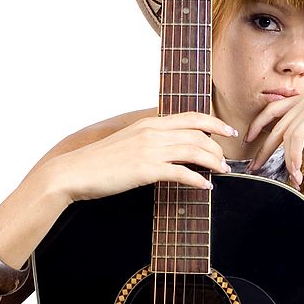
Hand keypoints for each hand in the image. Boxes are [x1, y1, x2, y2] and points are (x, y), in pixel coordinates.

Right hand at [49, 112, 236, 202]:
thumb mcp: (128, 141)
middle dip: (217, 148)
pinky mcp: (145, 169)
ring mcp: (149, 150)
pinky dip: (198, 179)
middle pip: (198, 134)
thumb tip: (170, 147)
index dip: (215, 123)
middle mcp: (152, 132)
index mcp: (149, 122)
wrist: (74, 172)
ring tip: (222, 172)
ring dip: (213, 162)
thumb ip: (150, 139)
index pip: (191, 116)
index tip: (229, 132)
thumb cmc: (99, 161)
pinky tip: (207, 187)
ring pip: (194, 151)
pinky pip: (181, 172)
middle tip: (225, 162)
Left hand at [244, 88, 303, 187]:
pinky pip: (297, 136)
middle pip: (276, 121)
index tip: (249, 144)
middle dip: (263, 147)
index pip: (275, 110)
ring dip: (285, 159)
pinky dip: (294, 156)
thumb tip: (288, 144)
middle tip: (255, 167)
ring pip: (286, 132)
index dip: (258, 126)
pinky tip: (298, 171)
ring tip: (292, 177)